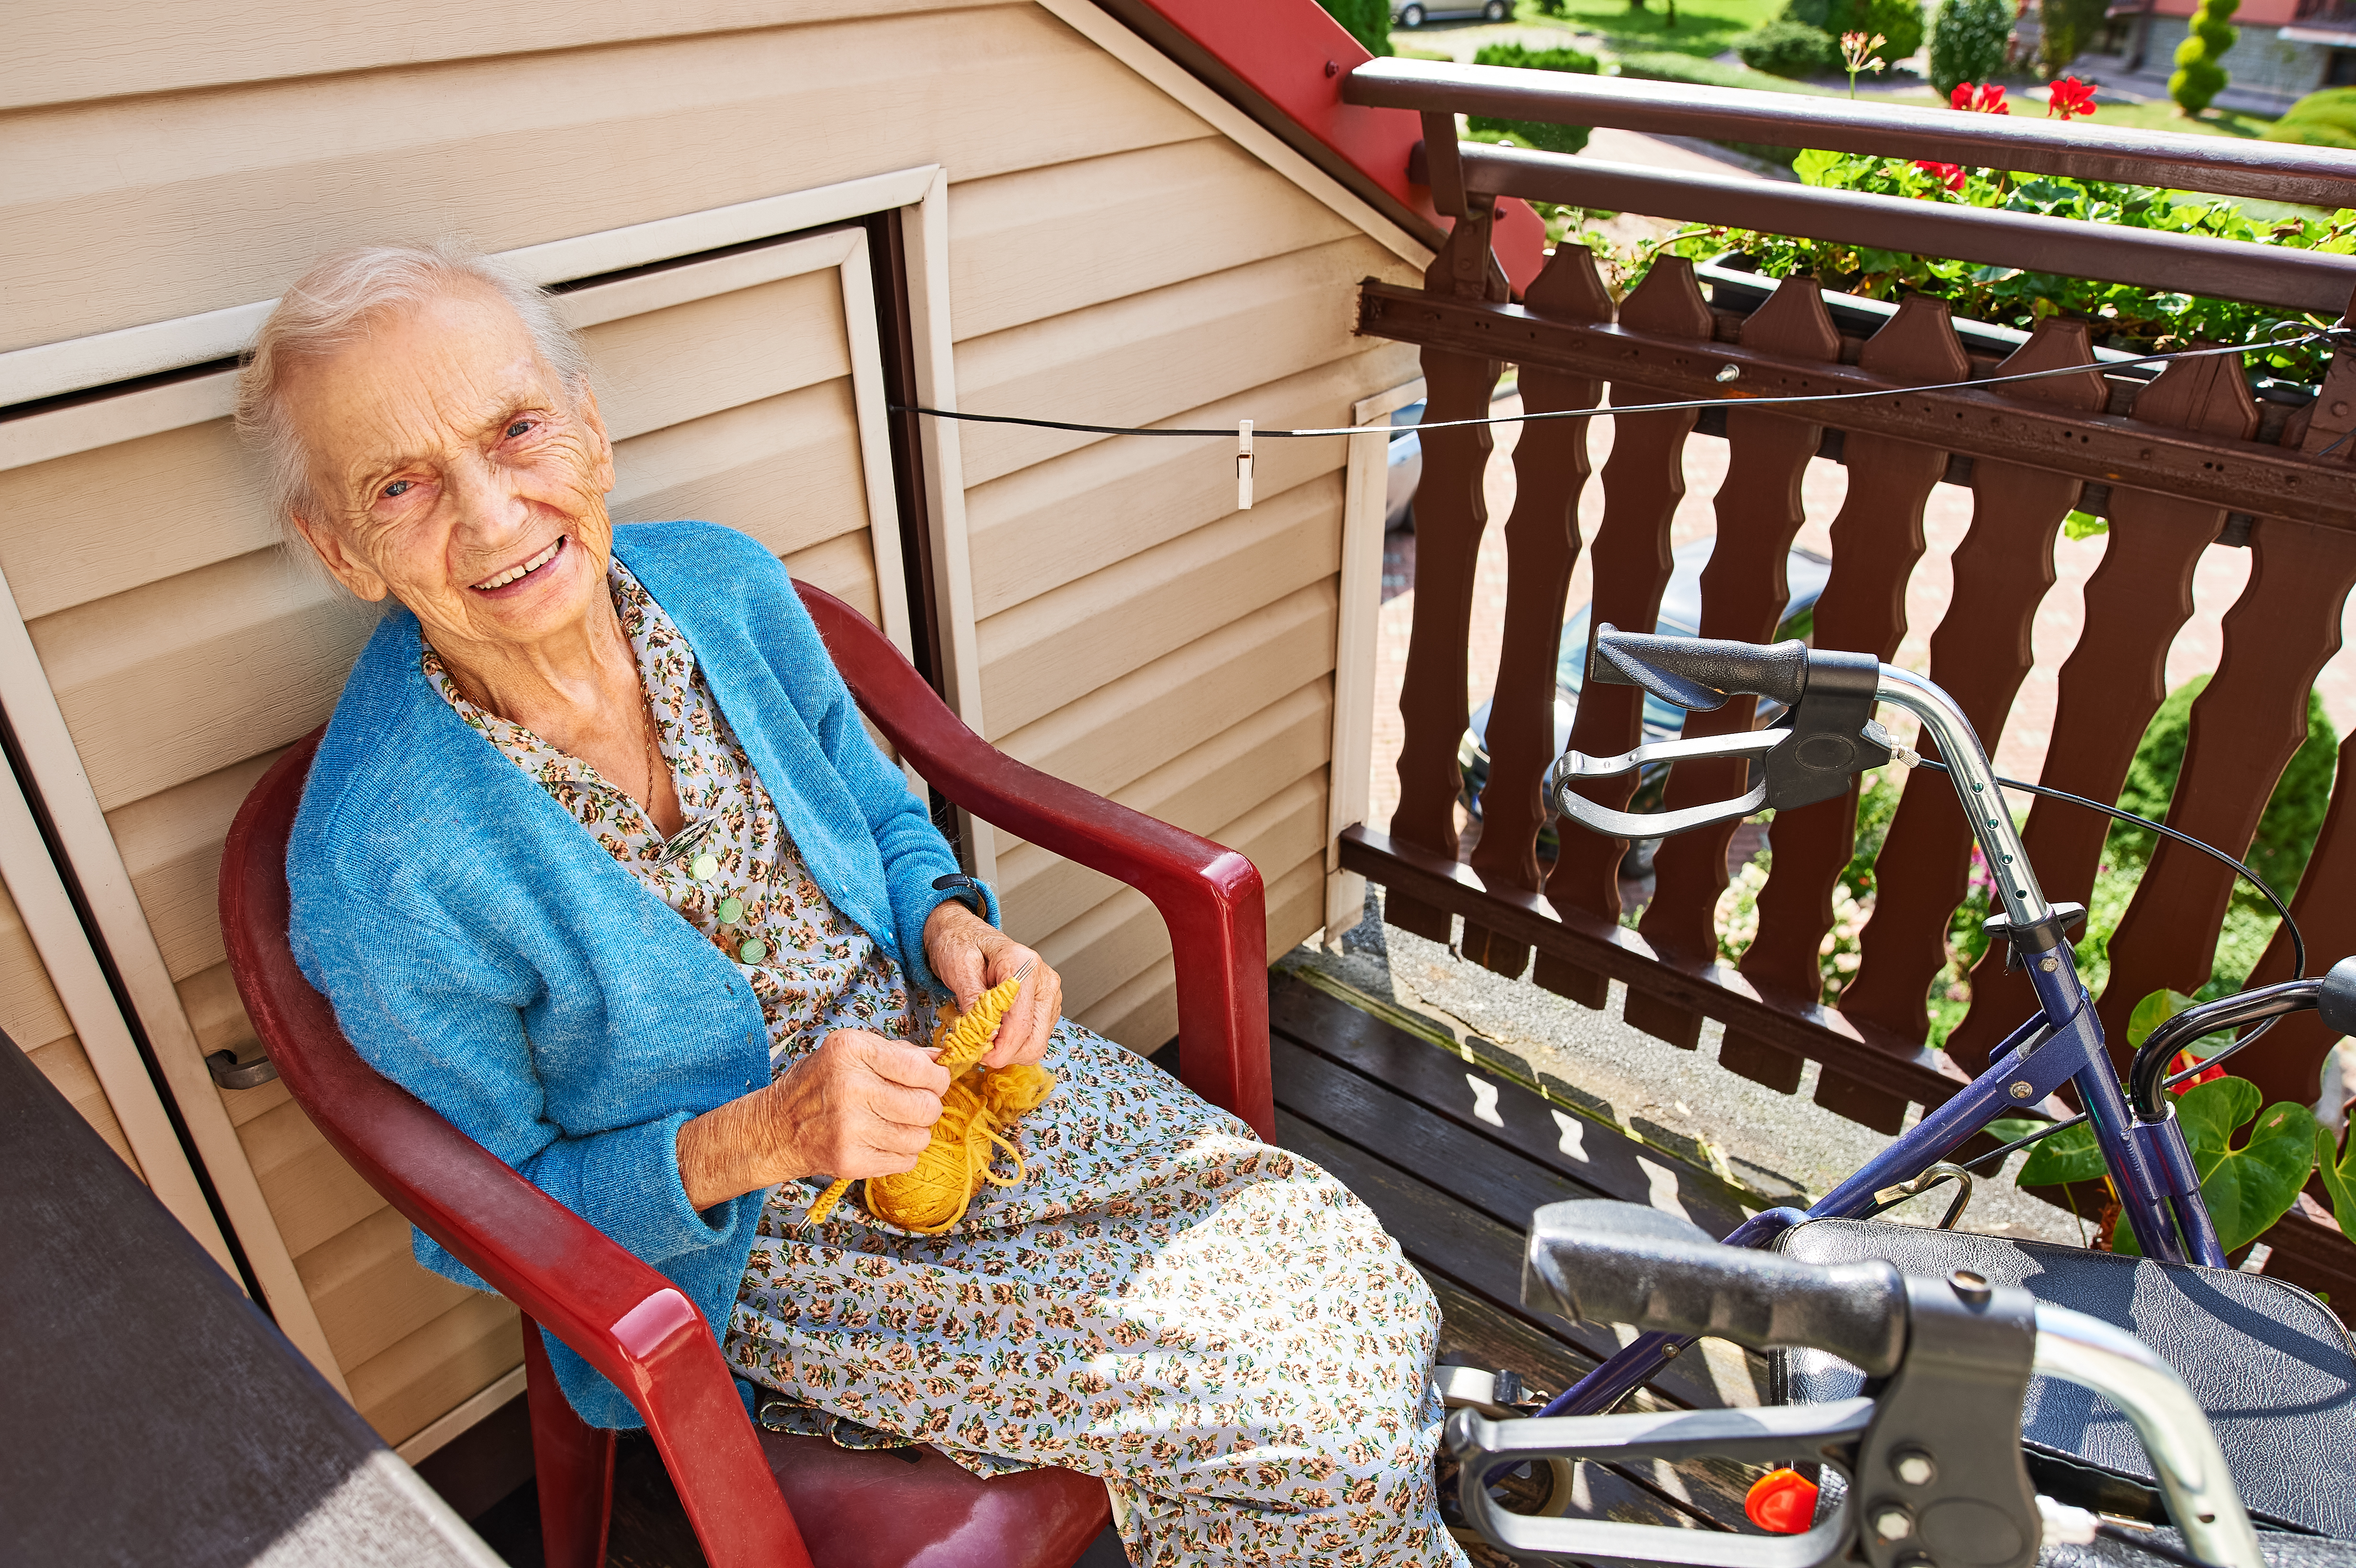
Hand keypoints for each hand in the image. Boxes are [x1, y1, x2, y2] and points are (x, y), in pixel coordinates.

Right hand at [675, 1029, 947, 1208]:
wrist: (776, 1129)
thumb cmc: (819, 1085)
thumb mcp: (849, 1052)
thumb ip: (897, 1052)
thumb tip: (941, 1057)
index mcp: (851, 1050)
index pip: (921, 1068)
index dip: (936, 1078)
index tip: (932, 1082)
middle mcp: (850, 1087)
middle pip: (926, 1106)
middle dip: (928, 1107)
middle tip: (912, 1105)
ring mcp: (849, 1127)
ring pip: (920, 1137)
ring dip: (915, 1133)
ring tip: (892, 1124)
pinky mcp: (850, 1160)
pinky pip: (905, 1161)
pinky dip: (901, 1154)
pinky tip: (880, 1141)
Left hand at [923, 900, 1061, 1069]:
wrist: (965, 933)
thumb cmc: (960, 944)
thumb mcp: (958, 968)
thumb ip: (973, 1000)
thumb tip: (985, 1036)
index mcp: (1023, 965)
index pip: (1020, 1024)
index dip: (999, 1050)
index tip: (979, 1056)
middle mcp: (1044, 978)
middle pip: (1035, 1040)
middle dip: (1006, 1053)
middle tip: (979, 1050)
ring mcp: (1049, 992)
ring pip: (1038, 1043)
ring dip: (1010, 1050)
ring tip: (986, 1036)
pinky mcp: (1047, 1003)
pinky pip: (1036, 1037)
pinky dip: (1015, 1043)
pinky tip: (997, 1030)